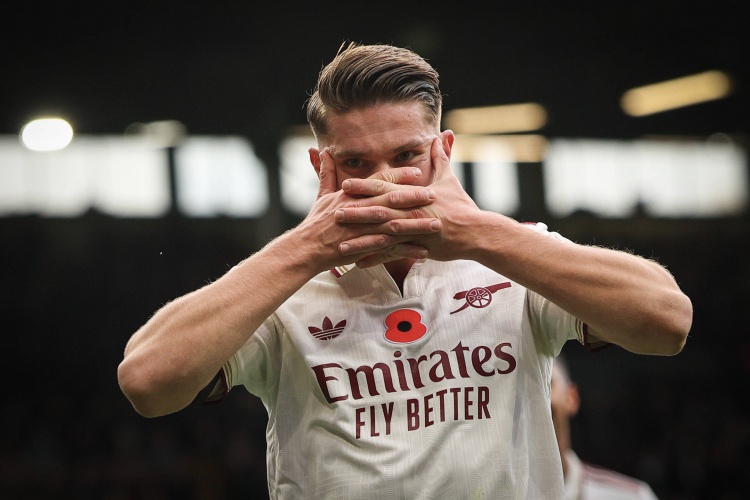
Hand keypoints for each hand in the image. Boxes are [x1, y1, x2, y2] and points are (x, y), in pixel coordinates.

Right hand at [299, 150, 441, 271]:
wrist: (307, 248)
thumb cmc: (316, 222)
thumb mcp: (322, 195)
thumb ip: (326, 173)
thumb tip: (323, 151)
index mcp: (352, 195)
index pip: (379, 181)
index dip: (399, 176)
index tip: (417, 173)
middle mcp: (359, 209)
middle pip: (392, 200)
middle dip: (414, 197)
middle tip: (434, 195)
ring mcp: (363, 229)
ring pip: (395, 225)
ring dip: (417, 225)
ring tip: (436, 224)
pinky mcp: (365, 247)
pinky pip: (390, 249)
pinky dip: (407, 250)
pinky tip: (424, 251)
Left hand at [336, 135, 482, 266]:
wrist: (476, 232)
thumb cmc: (461, 206)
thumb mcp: (450, 179)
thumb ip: (441, 158)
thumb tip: (441, 135)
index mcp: (414, 194)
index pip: (385, 188)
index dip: (364, 187)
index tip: (345, 185)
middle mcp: (411, 212)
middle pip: (379, 212)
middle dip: (355, 213)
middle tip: (333, 214)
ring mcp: (414, 231)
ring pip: (383, 237)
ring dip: (361, 241)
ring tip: (340, 246)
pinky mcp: (419, 247)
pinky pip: (393, 255)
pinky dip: (376, 260)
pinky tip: (359, 265)